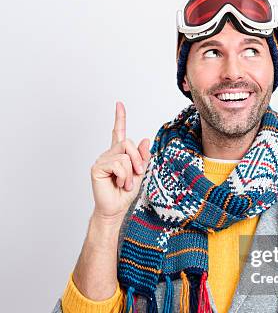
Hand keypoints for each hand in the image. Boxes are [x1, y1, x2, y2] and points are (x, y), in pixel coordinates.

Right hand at [90, 101, 150, 222]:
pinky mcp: (97, 167)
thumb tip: (146, 139)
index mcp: (119, 154)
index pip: (118, 132)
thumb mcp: (140, 173)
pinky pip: (118, 164)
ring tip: (124, 183)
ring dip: (130, 172)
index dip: (119, 118)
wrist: (115, 209)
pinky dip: (123, 176)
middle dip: (137, 159)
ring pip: (124, 155)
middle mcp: (109, 154)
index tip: (119, 104)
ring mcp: (102, 160)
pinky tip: (118, 183)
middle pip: (127, 143)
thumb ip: (143, 157)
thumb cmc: (125, 193)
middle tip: (137, 174)